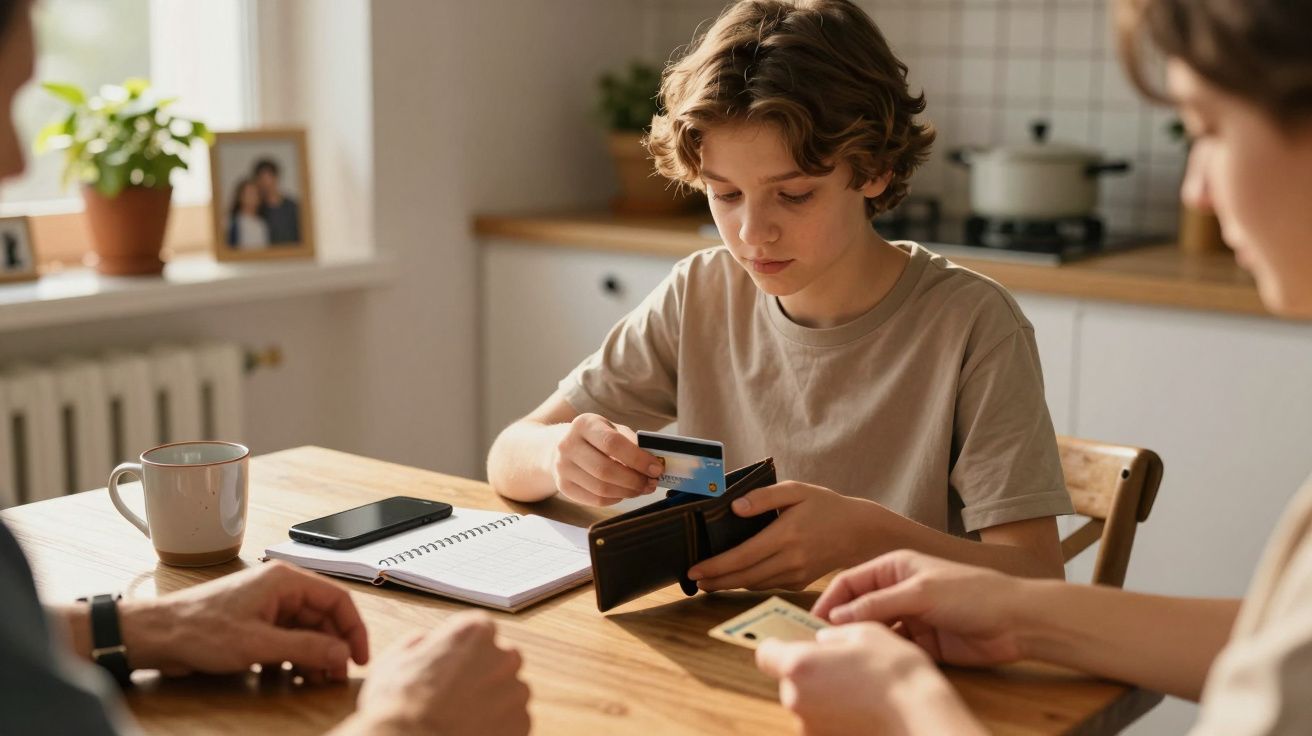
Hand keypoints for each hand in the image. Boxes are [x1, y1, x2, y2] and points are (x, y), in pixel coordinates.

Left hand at [119, 561, 367, 681]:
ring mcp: (267, 606)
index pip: (337, 600)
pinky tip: (291, 675)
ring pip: (306, 630)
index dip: (353, 629)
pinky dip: (294, 657)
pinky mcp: (255, 623)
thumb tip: (342, 653)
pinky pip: (287, 638)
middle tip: (336, 675)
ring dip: (314, 654)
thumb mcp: (258, 644)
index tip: (359, 657)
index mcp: (285, 581)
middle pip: (323, 617)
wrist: (156, 636)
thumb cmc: (197, 629)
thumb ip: (305, 648)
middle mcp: (279, 589)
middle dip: (333, 646)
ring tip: (316, 679)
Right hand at [348, 612, 529, 735]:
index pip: (479, 629)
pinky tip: (471, 730)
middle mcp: (503, 656)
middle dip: (482, 672)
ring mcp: (516, 691)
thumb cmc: (398, 706)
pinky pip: (513, 719)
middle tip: (455, 693)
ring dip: (492, 700)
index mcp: (474, 631)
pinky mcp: (522, 723)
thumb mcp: (393, 660)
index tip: (449, 664)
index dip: (462, 648)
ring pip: (509, 690)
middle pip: (500, 658)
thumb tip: (425, 642)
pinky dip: (498, 725)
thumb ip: (419, 642)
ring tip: (460, 716)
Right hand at [550, 413, 663, 505]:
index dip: (638, 459)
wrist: (560, 446)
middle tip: (651, 483)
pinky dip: (615, 499)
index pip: (613, 444)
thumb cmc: (595, 438)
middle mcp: (568, 445)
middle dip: (634, 480)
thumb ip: (632, 442)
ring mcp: (562, 468)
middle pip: (605, 470)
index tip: (656, 469)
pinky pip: (595, 500)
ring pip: (601, 489)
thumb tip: (655, 463)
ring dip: (627, 492)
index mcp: (584, 424)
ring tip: (641, 488)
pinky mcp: (563, 486)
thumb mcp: (612, 429)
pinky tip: (624, 492)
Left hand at [687, 482, 869, 590]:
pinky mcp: (800, 583)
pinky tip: (738, 576)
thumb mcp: (797, 491)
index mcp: (786, 535)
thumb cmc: (826, 506)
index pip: (742, 557)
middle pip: (744, 578)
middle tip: (693, 580)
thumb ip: (765, 497)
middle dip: (716, 581)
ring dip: (730, 585)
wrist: (860, 532)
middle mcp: (790, 559)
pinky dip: (750, 583)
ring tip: (709, 580)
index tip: (694, 570)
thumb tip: (735, 508)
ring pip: (755, 585)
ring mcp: (796, 575)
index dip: (715, 566)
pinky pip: (768, 585)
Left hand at [756, 623, 984, 735]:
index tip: (796, 643)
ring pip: (805, 702)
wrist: (919, 717)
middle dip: (807, 671)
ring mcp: (809, 726)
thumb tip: (821, 640)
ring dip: (822, 694)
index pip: (765, 653)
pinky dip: (834, 714)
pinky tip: (861, 707)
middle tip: (840, 665)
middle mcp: (795, 699)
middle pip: (787, 680)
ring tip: (857, 688)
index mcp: (799, 665)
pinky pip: (821, 721)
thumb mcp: (864, 633)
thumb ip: (833, 634)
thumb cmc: (894, 672)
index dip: (779, 646)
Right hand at [811, 550, 1026, 666]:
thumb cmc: (971, 593)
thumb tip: (837, 619)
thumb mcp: (919, 593)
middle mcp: (899, 590)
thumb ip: (877, 605)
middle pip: (859, 607)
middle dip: (840, 624)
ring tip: (839, 658)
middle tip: (820, 644)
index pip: (851, 582)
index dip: (830, 600)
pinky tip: (868, 665)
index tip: (811, 622)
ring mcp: (910, 616)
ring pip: (874, 629)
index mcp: (895, 567)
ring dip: (859, 641)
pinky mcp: (922, 641)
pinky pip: (892, 647)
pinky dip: (880, 654)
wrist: (1015, 621)